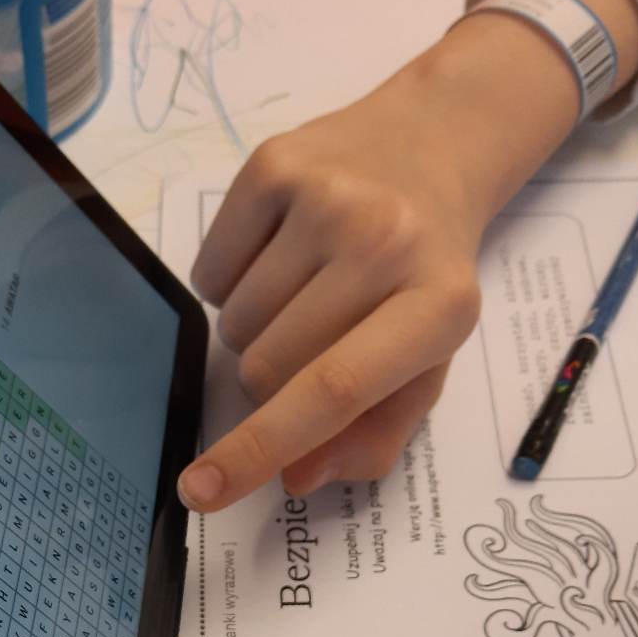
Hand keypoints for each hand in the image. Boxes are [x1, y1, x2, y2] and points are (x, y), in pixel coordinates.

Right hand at [176, 0, 637, 512]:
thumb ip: (373, 434)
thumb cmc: (425, 273)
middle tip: (312, 340)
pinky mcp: (273, 164)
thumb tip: (294, 477)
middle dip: (271, 380)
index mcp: (439, 307)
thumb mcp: (428, 362)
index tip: (198, 493)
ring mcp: (326, 196)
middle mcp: (385, 243)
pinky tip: (276, 254)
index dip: (257, 451)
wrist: (433, 143)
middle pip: (268, 366)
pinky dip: (228, 283)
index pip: (332, 392)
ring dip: (253, 330)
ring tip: (301, 290)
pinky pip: (208, 272)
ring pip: (233, 324)